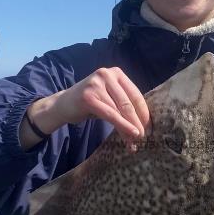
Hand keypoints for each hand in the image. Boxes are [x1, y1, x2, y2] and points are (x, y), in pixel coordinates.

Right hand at [21, 67, 149, 149]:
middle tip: (145, 137)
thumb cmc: (90, 103)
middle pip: (129, 103)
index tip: (150, 127)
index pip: (136, 94)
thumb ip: (124, 105)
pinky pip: (110, 114)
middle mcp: (107, 74)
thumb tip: (145, 123)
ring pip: (121, 110)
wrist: (62, 104)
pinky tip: (130, 135)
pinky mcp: (89, 96)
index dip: (144, 113)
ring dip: (130, 128)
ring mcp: (97, 83)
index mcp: (116, 73)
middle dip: (139, 122)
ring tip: (135, 141)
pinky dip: (122, 126)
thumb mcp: (109, 99)